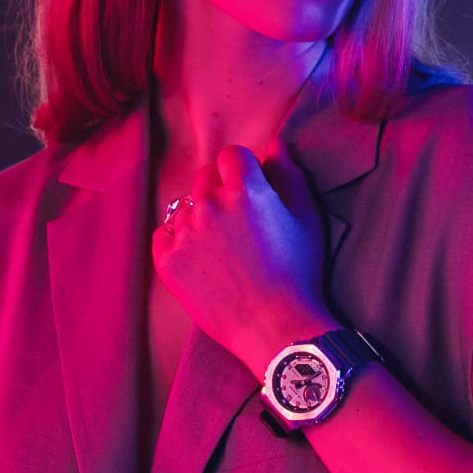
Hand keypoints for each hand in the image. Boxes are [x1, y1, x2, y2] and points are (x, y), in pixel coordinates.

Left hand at [152, 143, 335, 370]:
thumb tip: (277, 146)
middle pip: (205, 176)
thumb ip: (291, 175)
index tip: (252, 189)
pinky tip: (202, 258)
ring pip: (186, 206)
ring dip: (201, 216)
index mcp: (245, 190)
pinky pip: (164, 235)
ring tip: (222, 247)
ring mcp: (184, 233)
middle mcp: (209, 205)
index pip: (232, 155)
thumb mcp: (308, 218)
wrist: (274, 326)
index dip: (244, 170)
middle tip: (238, 220)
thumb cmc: (299, 272)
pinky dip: (179, 240)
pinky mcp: (167, 261)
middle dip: (220, 188)